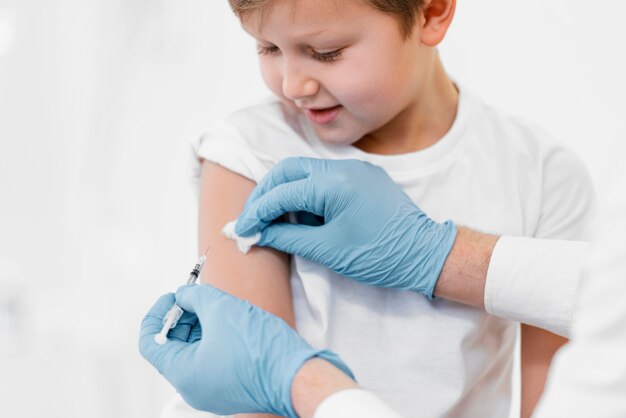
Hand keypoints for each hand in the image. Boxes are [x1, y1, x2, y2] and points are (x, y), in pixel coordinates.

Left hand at [139, 284, 353, 416]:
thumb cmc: (260, 349)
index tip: (173, 296)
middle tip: (197, 296)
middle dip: (182, 317)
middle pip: (173, 347)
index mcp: (183, 374)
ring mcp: (212, 391)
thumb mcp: (222, 309)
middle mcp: (193, 388)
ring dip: (200, 326)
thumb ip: (195, 297)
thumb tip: (184, 295)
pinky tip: (230, 322)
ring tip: (218, 307)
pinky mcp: (230, 388)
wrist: (298, 376)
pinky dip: (214, 338)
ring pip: (194, 352)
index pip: (151, 342)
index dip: (159, 314)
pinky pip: (211, 360)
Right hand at [236, 157, 456, 298]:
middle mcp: (343, 168)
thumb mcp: (327, 250)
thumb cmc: (378, 255)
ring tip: (276, 223)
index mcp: (334, 184)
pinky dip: (307, 194)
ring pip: (305, 172)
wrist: (425, 254)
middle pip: (288, 170)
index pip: (282, 192)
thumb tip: (256, 235)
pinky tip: (302, 217)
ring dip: (286, 194)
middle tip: (253, 220)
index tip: (240, 230)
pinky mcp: (363, 177)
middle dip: (266, 194)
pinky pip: (324, 178)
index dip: (257, 212)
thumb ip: (286, 238)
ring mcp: (355, 169)